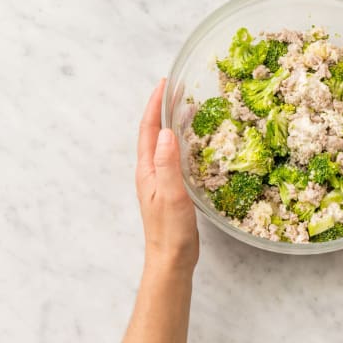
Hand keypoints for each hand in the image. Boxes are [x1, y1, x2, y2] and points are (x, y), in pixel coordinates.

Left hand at [136, 79, 198, 271]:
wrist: (171, 258)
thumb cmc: (169, 230)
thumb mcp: (170, 194)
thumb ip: (167, 164)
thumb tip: (164, 132)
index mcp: (147, 169)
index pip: (147, 129)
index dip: (154, 105)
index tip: (164, 84)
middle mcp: (150, 171)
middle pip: (153, 133)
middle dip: (162, 109)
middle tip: (178, 89)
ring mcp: (160, 180)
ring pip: (164, 144)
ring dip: (172, 124)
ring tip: (187, 108)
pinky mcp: (172, 189)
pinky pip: (174, 157)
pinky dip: (182, 142)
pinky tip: (195, 143)